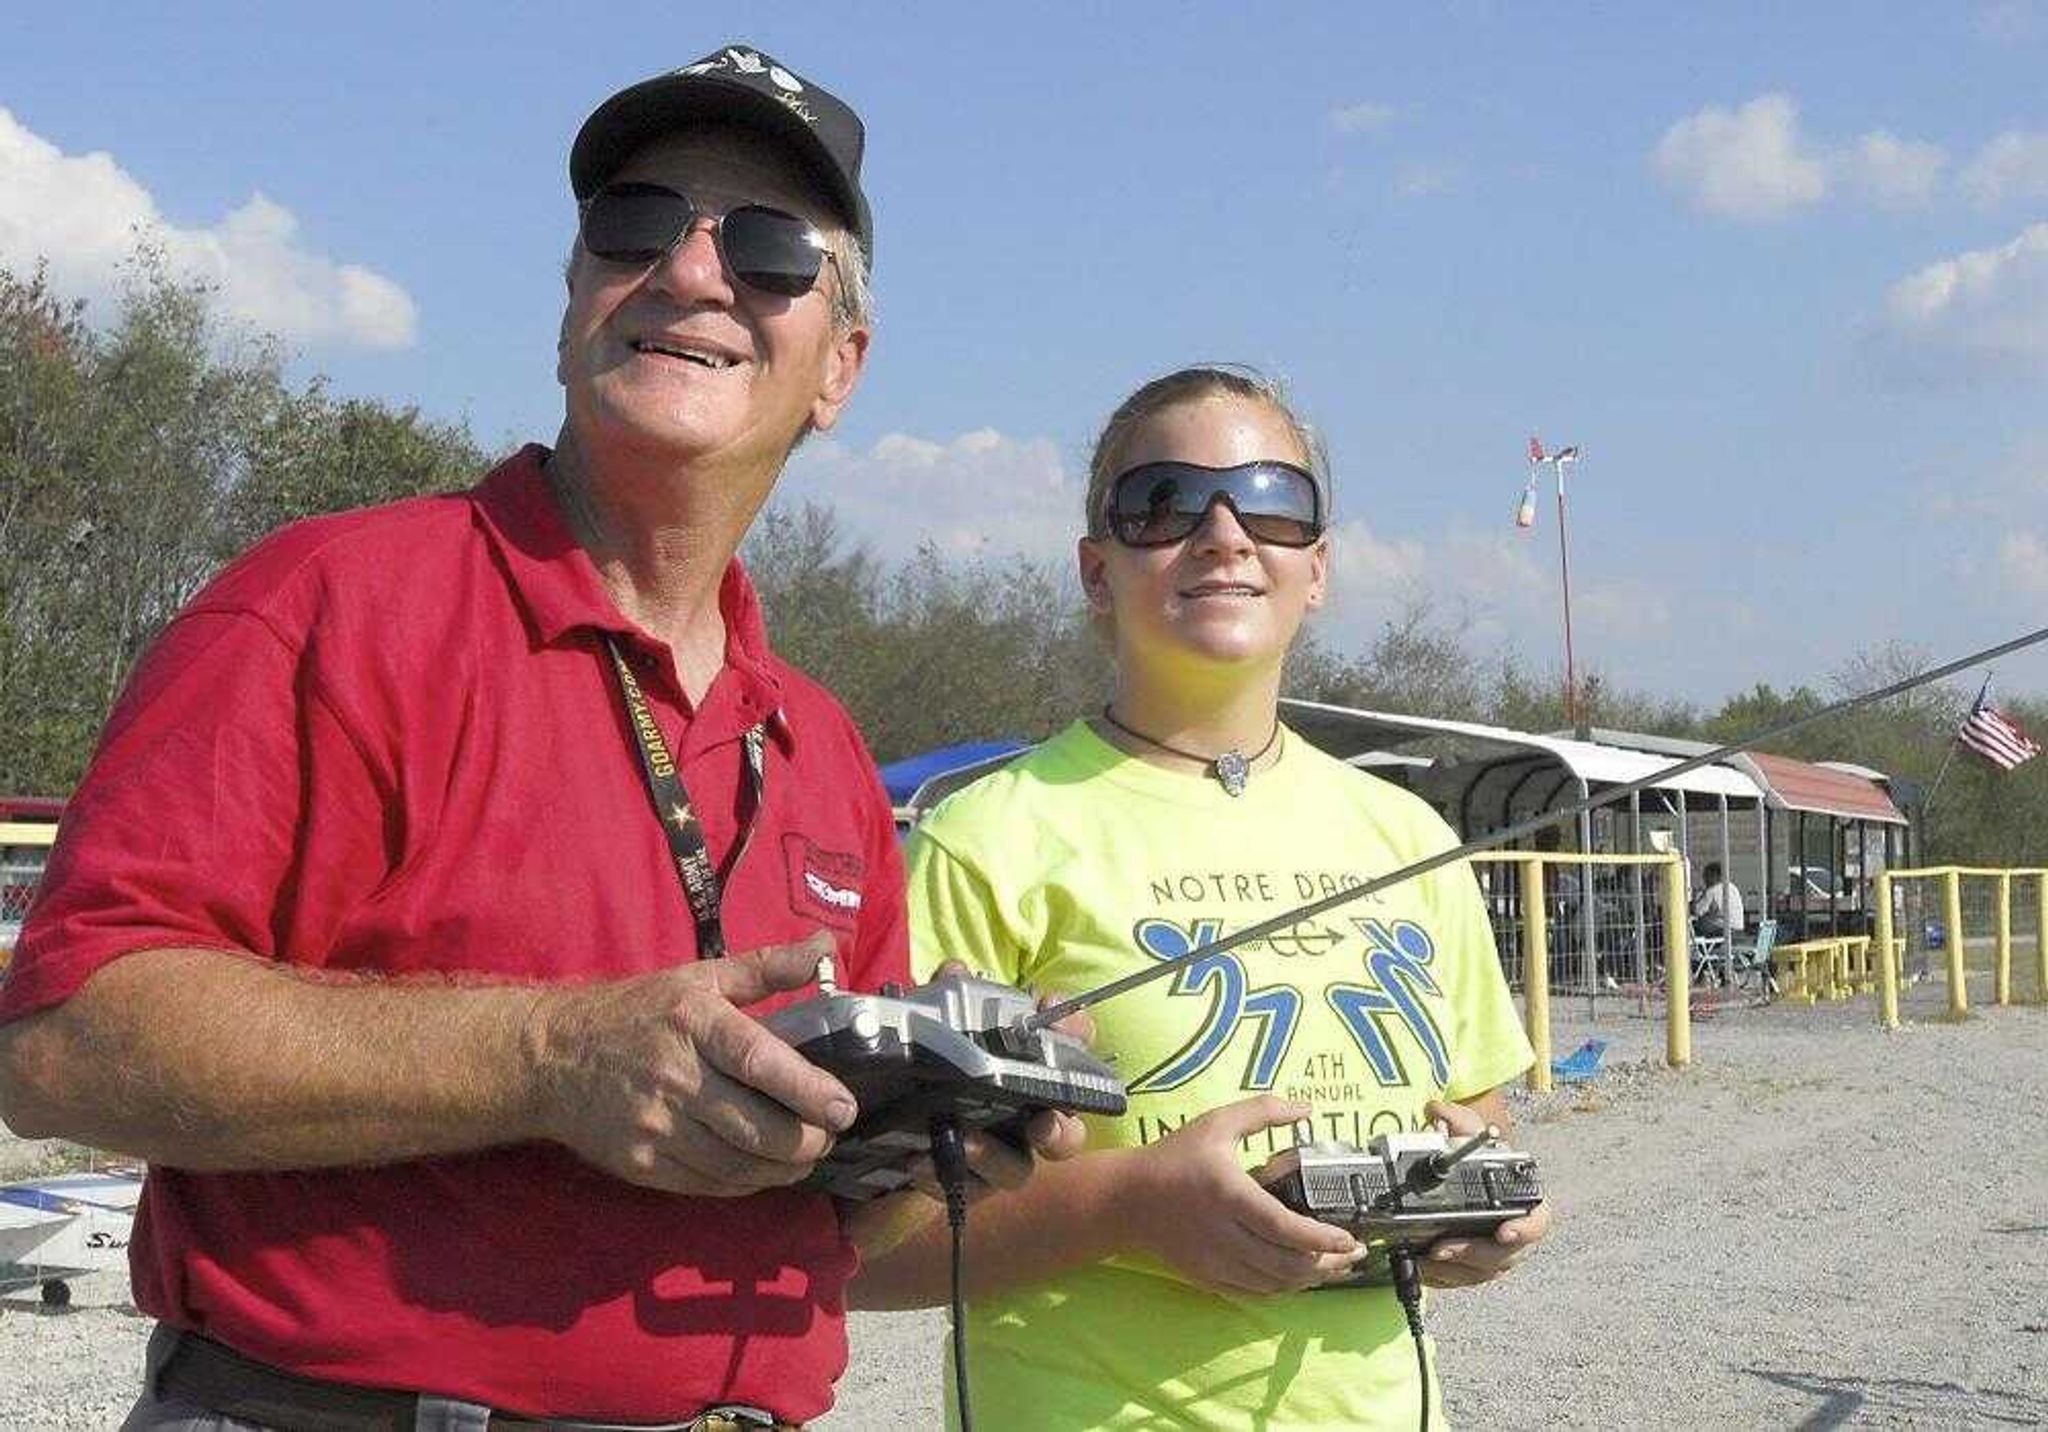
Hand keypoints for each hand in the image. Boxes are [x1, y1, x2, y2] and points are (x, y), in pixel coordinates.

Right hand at [524, 931, 854, 1196]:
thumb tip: (826, 947)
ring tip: (805, 1157)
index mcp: (695, 1022)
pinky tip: (763, 1170)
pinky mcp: (642, 1163)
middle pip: (756, 1127)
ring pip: (737, 1165)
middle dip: (807, 1142)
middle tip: (829, 1136)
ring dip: (783, 1169)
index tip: (844, 1108)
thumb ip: (768, 968)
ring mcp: (656, 1126)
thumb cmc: (636, 1013)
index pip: (760, 1062)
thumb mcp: (699, 978)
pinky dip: (745, 1183)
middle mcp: (676, 1076)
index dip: (808, 1091)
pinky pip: (708, 1184)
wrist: (549, 1057)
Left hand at [896, 969, 1094, 1203]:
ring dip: (994, 1156)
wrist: (890, 1104)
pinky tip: (918, 1163)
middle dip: (1061, 1132)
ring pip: (1016, 1170)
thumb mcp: (939, 1019)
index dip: (1074, 1033)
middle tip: (1041, 1124)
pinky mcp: (965, 1182)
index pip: (1075, 1049)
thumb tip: (954, 972)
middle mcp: (1030, 1118)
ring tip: (964, 1143)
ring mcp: (1001, 1156)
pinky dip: (942, 1177)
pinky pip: (963, 1189)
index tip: (1049, 1015)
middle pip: (1067, 1135)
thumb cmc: (936, 1055)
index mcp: (1036, 1071)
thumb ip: (949, 994)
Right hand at [1129, 1095, 1362, 1294]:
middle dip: (1329, 1265)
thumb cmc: (1174, 1157)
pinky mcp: (1208, 1277)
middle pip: (1287, 1264)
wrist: (1127, 1199)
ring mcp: (1215, 1261)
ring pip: (1274, 1284)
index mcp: (1229, 1195)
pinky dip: (1282, 1289)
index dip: (1323, 1240)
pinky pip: (1255, 1293)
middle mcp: (1224, 1234)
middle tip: (1354, 1256)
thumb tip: (1307, 1108)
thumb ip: (1262, 1112)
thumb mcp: (1217, 1123)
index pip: (1285, 1228)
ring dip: (1309, 1280)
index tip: (1350, 1240)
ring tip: (1335, 1268)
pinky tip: (1298, 1277)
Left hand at [1416, 1097, 1551, 1286]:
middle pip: (1504, 1256)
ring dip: (1451, 1268)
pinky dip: (1440, 1276)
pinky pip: (1461, 1279)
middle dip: (1472, 1254)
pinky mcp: (1473, 1267)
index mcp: (1526, 1201)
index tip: (1505, 1232)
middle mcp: (1515, 1232)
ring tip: (1423, 1257)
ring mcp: (1494, 1253)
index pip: (1538, 1222)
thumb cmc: (1474, 1158)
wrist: (1463, 1177)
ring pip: (1480, 1272)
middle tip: (1441, 1248)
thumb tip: (1436, 1111)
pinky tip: (1419, 1265)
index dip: (1525, 1230)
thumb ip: (1455, 1119)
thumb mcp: (1467, 1132)